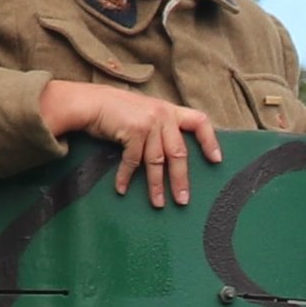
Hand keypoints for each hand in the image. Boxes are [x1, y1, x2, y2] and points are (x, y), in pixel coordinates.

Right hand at [43, 77, 217, 205]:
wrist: (89, 102)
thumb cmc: (115, 111)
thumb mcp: (144, 114)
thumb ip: (160, 129)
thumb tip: (171, 159)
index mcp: (169, 111)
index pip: (199, 122)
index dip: (210, 141)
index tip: (216, 160)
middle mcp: (162, 114)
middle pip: (179, 153)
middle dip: (180, 179)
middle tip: (183, 200)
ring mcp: (149, 122)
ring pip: (157, 162)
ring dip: (156, 185)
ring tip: (158, 203)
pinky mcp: (134, 130)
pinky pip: (133, 161)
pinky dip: (126, 177)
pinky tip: (122, 188)